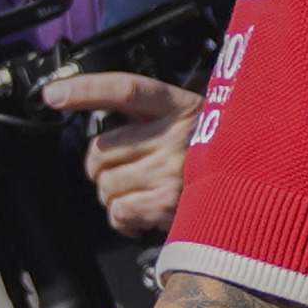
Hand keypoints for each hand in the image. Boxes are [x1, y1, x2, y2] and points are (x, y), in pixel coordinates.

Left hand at [47, 70, 199, 240]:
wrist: (255, 181)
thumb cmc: (210, 152)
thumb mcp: (185, 119)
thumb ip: (144, 115)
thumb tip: (80, 106)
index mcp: (176, 106)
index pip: (125, 90)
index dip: (86, 90)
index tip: (53, 95)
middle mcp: (174, 135)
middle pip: (100, 151)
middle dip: (102, 167)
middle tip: (127, 169)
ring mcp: (172, 170)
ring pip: (106, 185)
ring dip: (115, 195)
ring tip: (144, 191)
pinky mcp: (169, 203)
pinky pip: (119, 212)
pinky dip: (125, 218)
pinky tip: (145, 210)